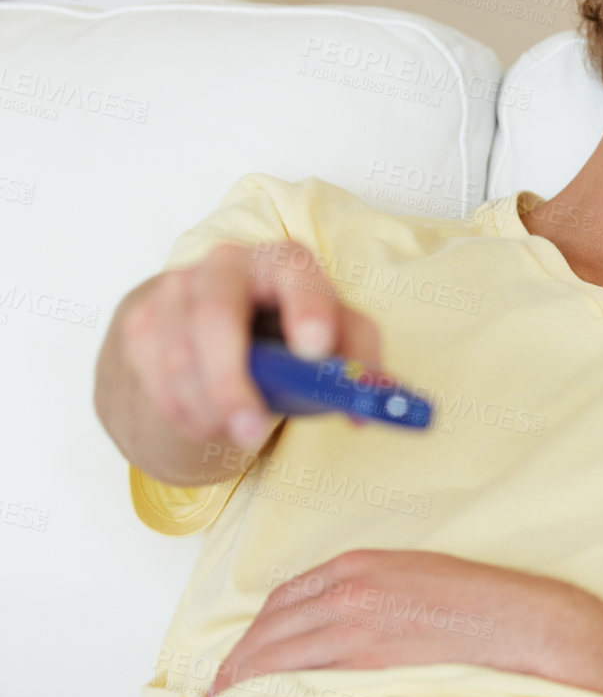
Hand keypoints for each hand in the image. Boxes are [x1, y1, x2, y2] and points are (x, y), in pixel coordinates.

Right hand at [119, 238, 383, 453]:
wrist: (214, 344)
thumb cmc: (285, 341)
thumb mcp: (330, 344)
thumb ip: (357, 364)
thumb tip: (366, 408)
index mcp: (283, 263)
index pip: (295, 270)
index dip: (307, 309)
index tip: (317, 353)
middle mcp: (225, 265)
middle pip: (215, 314)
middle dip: (231, 380)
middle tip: (252, 430)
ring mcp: (175, 291)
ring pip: (180, 357)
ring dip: (209, 408)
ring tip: (239, 433)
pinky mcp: (141, 323)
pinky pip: (155, 378)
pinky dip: (184, 412)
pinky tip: (207, 423)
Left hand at [204, 549, 577, 696]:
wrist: (521, 620)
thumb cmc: (480, 604)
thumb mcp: (416, 578)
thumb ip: (372, 596)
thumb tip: (341, 630)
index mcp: (359, 566)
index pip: (284, 600)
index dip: (256, 632)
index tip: (243, 656)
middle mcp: (348, 590)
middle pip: (270, 628)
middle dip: (239, 660)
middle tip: (221, 689)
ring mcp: (356, 624)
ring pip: (276, 654)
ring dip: (246, 681)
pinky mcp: (368, 658)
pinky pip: (303, 678)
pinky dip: (274, 694)